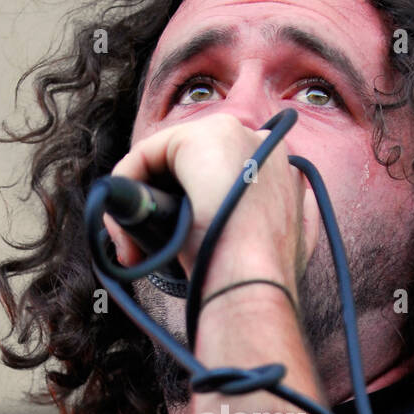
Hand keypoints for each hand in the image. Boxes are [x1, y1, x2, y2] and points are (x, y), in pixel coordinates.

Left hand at [101, 112, 318, 296]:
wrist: (255, 279)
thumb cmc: (264, 277)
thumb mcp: (290, 245)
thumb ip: (290, 223)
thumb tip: (281, 214)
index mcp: (283, 168)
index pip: (223, 177)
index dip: (194, 209)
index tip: (183, 251)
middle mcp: (260, 142)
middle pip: (191, 168)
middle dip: (164, 206)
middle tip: (146, 252)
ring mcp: (230, 134)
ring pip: (165, 163)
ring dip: (144, 202)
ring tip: (136, 249)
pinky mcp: (196, 137)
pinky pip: (145, 156)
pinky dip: (127, 187)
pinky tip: (124, 225)